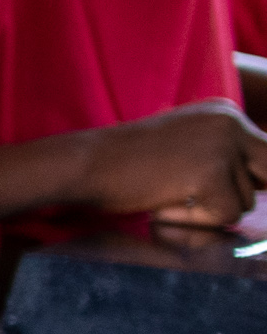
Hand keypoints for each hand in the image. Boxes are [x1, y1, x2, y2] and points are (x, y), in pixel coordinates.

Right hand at [67, 101, 266, 230]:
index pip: (266, 152)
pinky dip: (197, 221)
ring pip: (247, 200)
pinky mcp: (212, 173)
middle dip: (245, 193)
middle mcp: (230, 122)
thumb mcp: (183, 146)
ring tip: (170, 197)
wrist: (86, 164)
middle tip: (205, 200)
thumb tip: (261, 183)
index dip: (250, 179)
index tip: (211, 188)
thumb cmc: (125, 163)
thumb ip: (222, 157)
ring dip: (212, 210)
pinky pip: (227, 215)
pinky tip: (165, 205)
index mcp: (225, 112)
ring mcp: (222, 146)